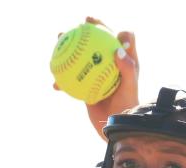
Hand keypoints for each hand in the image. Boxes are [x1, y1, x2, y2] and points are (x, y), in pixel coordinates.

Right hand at [53, 17, 139, 140]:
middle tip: (82, 24)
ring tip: (60, 38)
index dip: (118, 31)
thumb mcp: (129, 88)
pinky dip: (62, 79)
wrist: (117, 126)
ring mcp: (98, 73)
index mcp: (126, 62)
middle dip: (92, 29)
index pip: (125, 40)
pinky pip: (72, 77)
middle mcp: (112, 65)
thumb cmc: (127, 107)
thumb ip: (127, 69)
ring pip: (82, 55)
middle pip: (101, 42)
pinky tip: (55, 84)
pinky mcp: (87, 84)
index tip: (107, 28)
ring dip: (69, 44)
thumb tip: (118, 49)